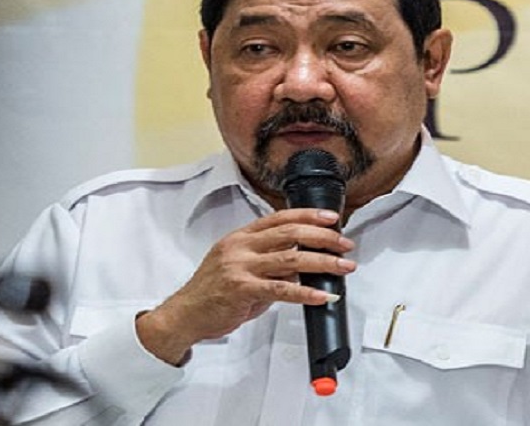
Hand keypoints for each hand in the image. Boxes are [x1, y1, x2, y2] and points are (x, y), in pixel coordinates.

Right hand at [135, 208, 355, 364]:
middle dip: (323, 237)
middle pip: (290, 233)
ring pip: (291, 258)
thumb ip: (269, 264)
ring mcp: (240, 267)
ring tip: (343, 267)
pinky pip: (281, 289)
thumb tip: (302, 265)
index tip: (332, 218)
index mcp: (240, 237)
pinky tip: (322, 296)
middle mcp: (241, 247)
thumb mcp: (240, 268)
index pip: (280, 218)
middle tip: (345, 244)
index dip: (309, 215)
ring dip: (323, 262)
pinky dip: (306, 292)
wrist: (185, 314)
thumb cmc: (213, 292)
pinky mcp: (242, 289)